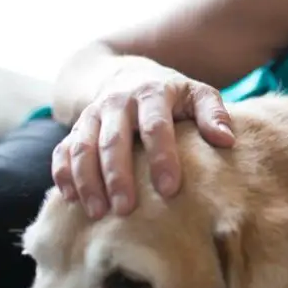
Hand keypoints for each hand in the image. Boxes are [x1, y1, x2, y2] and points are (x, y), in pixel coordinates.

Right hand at [52, 60, 234, 218]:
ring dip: (88, 180)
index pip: (155, 126)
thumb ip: (213, 114)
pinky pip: (61, 151)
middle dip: (117, 176)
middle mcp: (116, 102)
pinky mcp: (75, 128)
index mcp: (151, 93)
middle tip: (126, 209)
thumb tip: (226, 140)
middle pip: (113, 140)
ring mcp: (92, 115)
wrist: (128, 74)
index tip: (170, 189)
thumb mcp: (197, 94)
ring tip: (98, 213)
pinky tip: (70, 199)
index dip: (162, 157)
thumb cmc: (172, 95)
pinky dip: (62, 174)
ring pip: (82, 147)